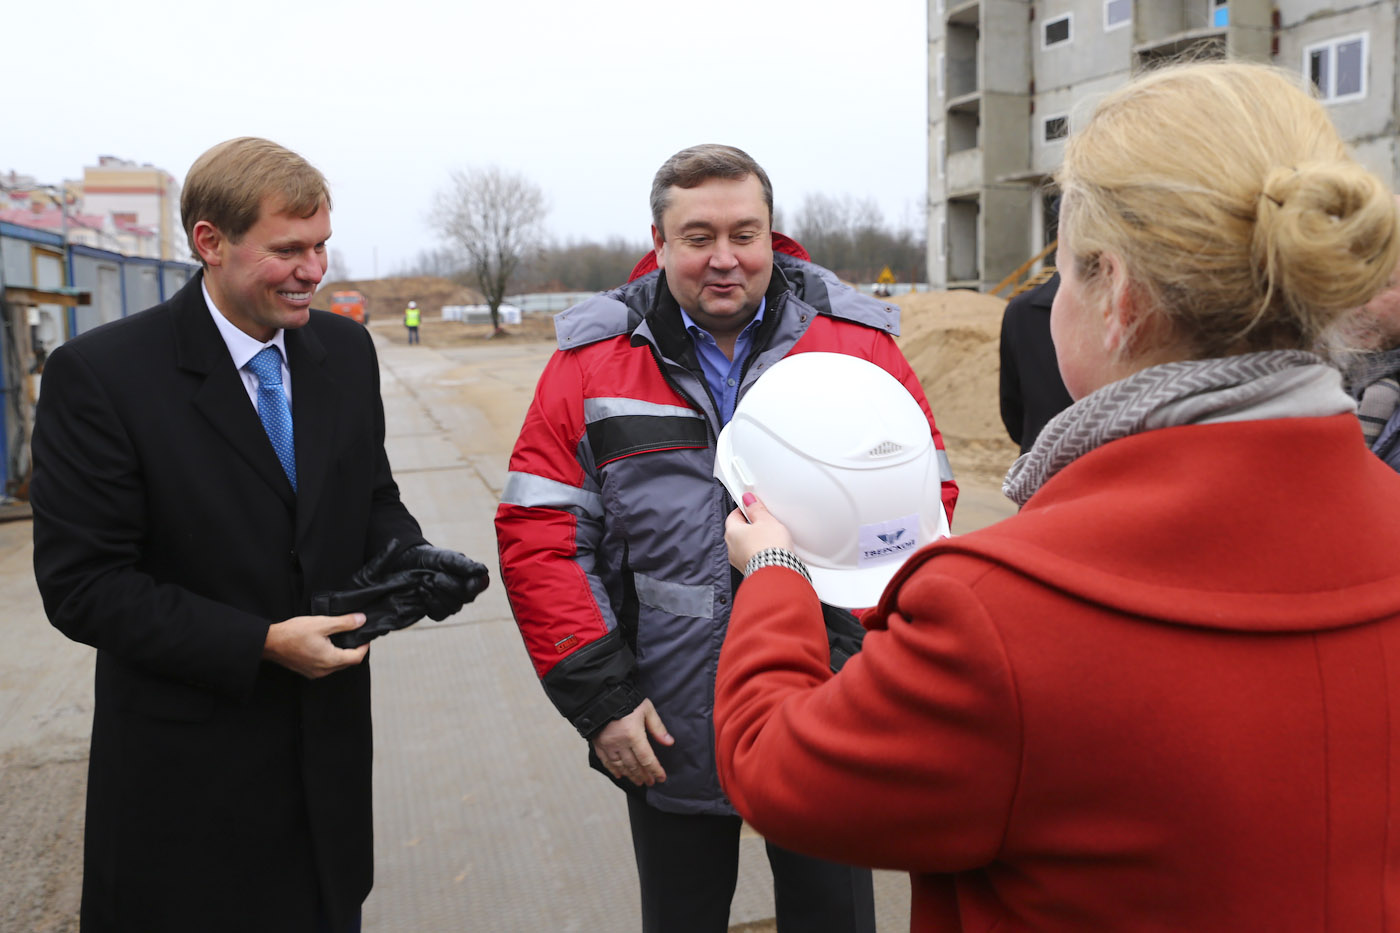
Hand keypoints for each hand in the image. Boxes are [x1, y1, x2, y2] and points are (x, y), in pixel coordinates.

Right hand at [263, 613, 368, 678]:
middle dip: (354, 650)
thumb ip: (344, 623)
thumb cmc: (293, 633)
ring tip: (341, 639)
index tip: (365, 637)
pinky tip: (326, 645)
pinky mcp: (307, 671)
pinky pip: (326, 666)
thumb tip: (361, 620)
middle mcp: (324, 670)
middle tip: (355, 636)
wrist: (270, 643)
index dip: (364, 647)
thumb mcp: (322, 623)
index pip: (356, 657)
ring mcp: (315, 673)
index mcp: (330, 660)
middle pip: (348, 662)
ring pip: (337, 665)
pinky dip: (331, 657)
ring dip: (342, 654)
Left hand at [363, 541, 489, 620]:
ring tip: (425, 580)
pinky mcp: (439, 613)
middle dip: (446, 585)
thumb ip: (463, 564)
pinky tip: (422, 591)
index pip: (479, 586)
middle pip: (464, 598)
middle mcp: (467, 594)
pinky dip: (429, 602)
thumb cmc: (431, 558)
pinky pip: (439, 614)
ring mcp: (453, 605)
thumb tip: (483, 571)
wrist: (409, 564)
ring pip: (452, 608)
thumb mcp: (446, 557)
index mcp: (473, 578)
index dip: (470, 584)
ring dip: (436, 593)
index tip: (456, 578)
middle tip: (434, 575)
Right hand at [591, 699, 673, 786]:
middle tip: (651, 782)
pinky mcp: (598, 744)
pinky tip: (620, 775)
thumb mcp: (646, 709)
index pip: (647, 758)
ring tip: (639, 781)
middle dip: (644, 775)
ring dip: (631, 776)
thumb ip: (658, 727)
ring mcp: (608, 745)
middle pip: (634, 765)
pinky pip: (606, 762)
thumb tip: (669, 742)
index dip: (655, 770)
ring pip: (621, 766)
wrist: (600, 695)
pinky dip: (614, 770)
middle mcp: (620, 743)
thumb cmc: (626, 699)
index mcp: (633, 735)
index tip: (662, 778)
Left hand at [725, 493, 794, 570]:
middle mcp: (731, 548)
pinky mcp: (749, 569)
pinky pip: (752, 556)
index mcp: (731, 532)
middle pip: (739, 530)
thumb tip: (748, 500)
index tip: (752, 505)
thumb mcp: (766, 520)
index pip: (733, 515)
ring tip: (770, 537)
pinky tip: (770, 550)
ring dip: (754, 540)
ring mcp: (739, 560)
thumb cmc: (769, 547)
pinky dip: (758, 552)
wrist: (776, 572)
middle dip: (750, 525)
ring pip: (745, 544)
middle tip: (764, 521)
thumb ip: (756, 508)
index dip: (744, 509)